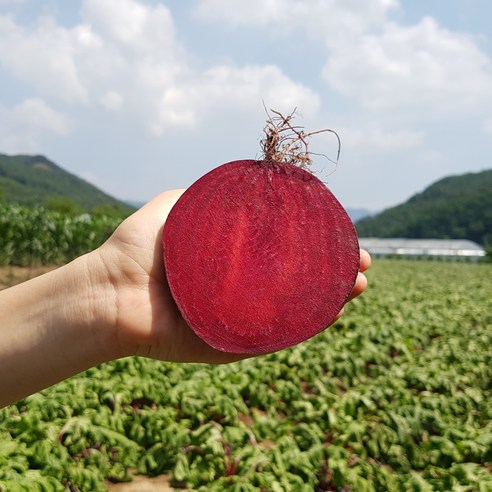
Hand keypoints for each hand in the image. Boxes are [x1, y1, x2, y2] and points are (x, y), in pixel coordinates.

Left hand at [96, 190, 370, 363]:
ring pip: (295, 311)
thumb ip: (208, 194)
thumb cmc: (137, 247)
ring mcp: (238, 319)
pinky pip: (274, 338)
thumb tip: (245, 179)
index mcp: (232, 262)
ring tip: (358, 285)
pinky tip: (331, 312)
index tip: (343, 234)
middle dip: (334, 273)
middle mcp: (240, 291)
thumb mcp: (176, 206)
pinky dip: (305, 328)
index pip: (284, 253)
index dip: (316, 244)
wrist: (107, 291)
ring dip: (331, 299)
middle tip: (361, 265)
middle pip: (297, 283)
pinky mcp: (229, 345)